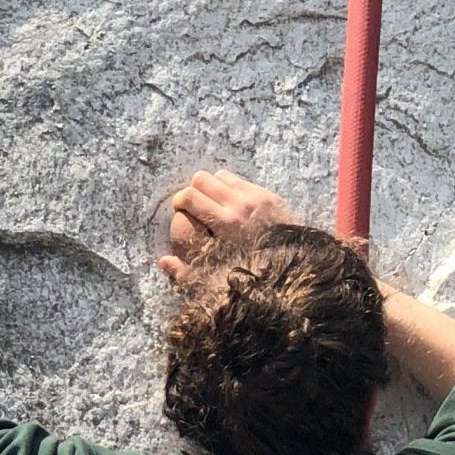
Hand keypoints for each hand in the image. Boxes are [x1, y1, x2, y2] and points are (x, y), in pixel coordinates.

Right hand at [157, 168, 295, 282]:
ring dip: (213, 186)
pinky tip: (234, 204)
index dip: (180, 201)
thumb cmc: (251, 277)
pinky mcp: (269, 195)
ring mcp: (256, 197)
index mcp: (225, 223)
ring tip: (214, 202)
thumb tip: (163, 262)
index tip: (180, 210)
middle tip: (195, 205)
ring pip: (221, 176)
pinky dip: (232, 189)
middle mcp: (239, 205)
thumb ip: (187, 271)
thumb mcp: (217, 279)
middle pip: (202, 179)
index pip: (190, 196)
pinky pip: (242, 181)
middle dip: (194, 190)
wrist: (291, 271)